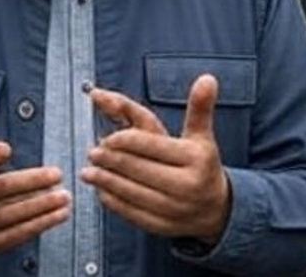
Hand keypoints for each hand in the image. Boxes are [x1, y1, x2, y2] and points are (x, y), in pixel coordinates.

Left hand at [80, 75, 229, 244]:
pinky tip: (102, 191)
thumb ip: (198, 108)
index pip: (151, 146)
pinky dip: (114, 202)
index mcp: (196, 158)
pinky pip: (132, 213)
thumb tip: (207, 79)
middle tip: (92, 152)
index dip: (124, 141)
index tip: (106, 138)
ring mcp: (176, 209)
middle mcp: (187, 185)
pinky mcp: (163, 226)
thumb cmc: (203, 165)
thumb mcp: (201, 136)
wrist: (217, 210)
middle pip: (138, 169)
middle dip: (110, 160)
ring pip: (132, 192)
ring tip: (88, 171)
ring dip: (105, 181)